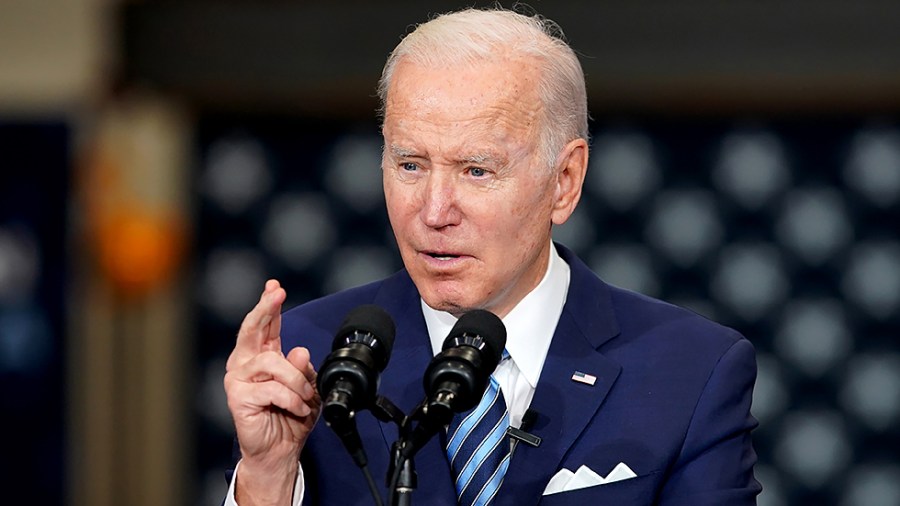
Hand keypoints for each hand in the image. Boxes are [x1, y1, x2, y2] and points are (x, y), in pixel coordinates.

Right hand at [224, 279, 320, 504]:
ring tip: (306, 395)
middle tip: (276, 294)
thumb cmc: (291, 418)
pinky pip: (271, 389)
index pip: (265, 325)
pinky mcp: (238, 397)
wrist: (280, 450)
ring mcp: (239, 379)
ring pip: (271, 362)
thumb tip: (299, 351)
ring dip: (296, 379)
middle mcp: (247, 363)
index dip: (269, 304)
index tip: (275, 286)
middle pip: (252, 329)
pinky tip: (297, 408)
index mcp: (263, 356)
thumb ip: (304, 369)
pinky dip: (291, 398)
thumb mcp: (308, 389)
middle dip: (265, 308)